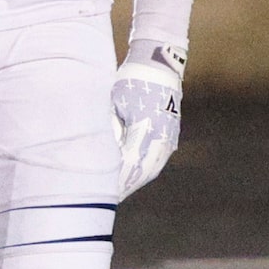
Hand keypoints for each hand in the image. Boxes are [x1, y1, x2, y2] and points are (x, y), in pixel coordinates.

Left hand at [114, 39, 185, 199]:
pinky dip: (141, 173)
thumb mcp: (113, 103)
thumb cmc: (130, 83)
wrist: (157, 68)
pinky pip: (155, 161)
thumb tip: (99, 155)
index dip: (115, 180)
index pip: (129, 164)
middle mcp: (162, 138)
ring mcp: (169, 139)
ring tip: (115, 195)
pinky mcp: (169, 138)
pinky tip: (128, 181)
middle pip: (141, 172)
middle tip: (103, 200)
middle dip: (122, 187)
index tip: (100, 192)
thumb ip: (109, 130)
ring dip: (132, 182)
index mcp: (148, 130)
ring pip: (150, 169)